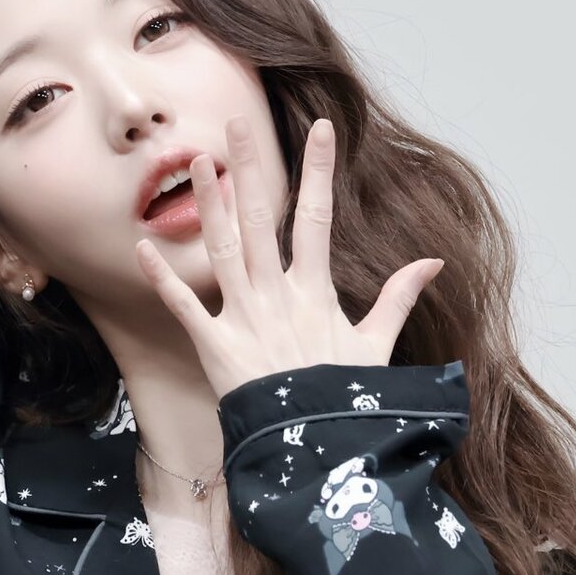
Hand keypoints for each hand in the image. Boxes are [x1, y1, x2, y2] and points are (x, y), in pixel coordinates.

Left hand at [134, 115, 445, 400]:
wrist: (313, 451)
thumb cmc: (342, 401)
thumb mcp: (376, 348)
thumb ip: (397, 299)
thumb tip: (432, 261)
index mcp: (315, 292)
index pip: (318, 219)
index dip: (319, 172)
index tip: (321, 129)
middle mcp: (276, 296)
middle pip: (261, 220)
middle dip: (250, 168)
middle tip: (237, 123)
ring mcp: (243, 318)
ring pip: (222, 250)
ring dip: (209, 205)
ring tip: (198, 162)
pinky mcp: (213, 346)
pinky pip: (183, 307)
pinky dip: (162, 278)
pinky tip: (142, 246)